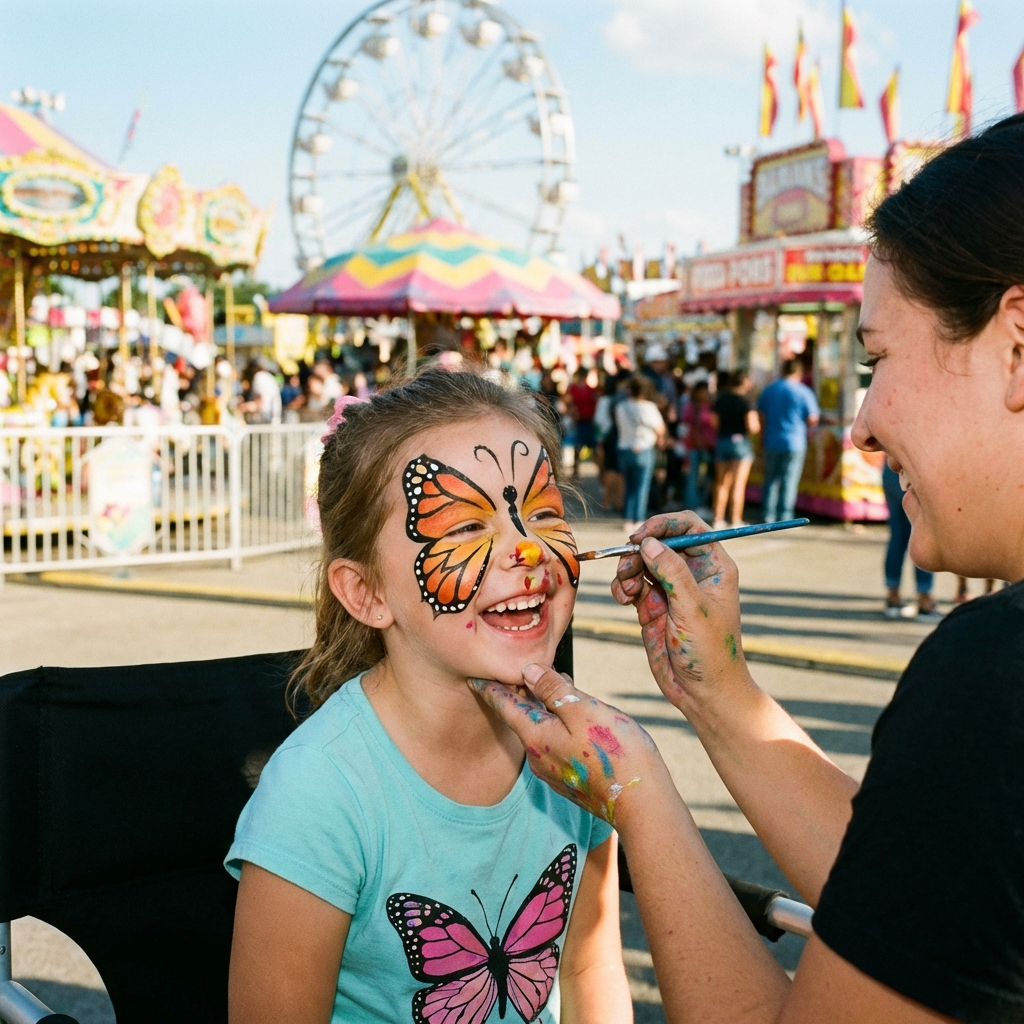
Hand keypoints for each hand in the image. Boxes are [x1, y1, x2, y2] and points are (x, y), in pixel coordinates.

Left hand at [469, 664, 668, 827]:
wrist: (642, 806)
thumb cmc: (615, 753)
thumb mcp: (583, 711)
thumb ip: (554, 689)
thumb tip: (528, 671)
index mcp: (536, 736)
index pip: (505, 706)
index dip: (490, 688)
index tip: (473, 678)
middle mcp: (538, 757)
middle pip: (522, 718)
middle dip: (520, 694)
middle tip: (512, 672)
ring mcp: (555, 771)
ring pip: (541, 730)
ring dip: (543, 707)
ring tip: (548, 685)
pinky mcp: (572, 780)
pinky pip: (556, 743)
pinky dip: (558, 723)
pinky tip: (572, 714)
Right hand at [611, 512, 749, 711]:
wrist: (702, 693)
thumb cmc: (711, 652)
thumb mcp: (693, 609)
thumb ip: (671, 573)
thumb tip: (648, 543)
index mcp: (712, 566)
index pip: (689, 527)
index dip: (664, 524)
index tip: (641, 535)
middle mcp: (691, 573)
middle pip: (659, 542)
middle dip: (639, 550)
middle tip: (627, 566)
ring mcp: (670, 589)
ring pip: (641, 562)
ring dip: (627, 569)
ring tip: (626, 590)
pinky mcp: (652, 606)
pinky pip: (631, 584)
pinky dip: (622, 587)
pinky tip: (623, 599)